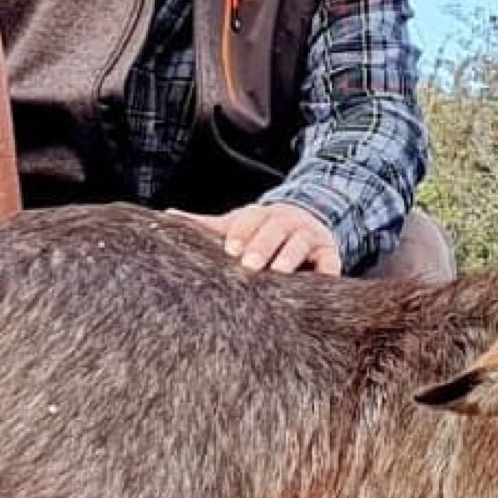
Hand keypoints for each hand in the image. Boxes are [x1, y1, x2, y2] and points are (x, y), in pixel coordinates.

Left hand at [169, 203, 341, 275]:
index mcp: (260, 214)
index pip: (250, 220)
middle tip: (249, 265)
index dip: (240, 233)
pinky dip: (328, 271)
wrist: (305, 222)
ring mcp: (309, 236)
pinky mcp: (329, 253)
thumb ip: (205, 224)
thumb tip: (166, 216)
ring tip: (279, 273)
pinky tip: (322, 282)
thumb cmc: (260, 231)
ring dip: (290, 256)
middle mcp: (286, 221)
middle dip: (262, 245)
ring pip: (300, 243)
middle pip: (275, 229)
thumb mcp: (235, 224)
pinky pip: (331, 262)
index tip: (230, 250)